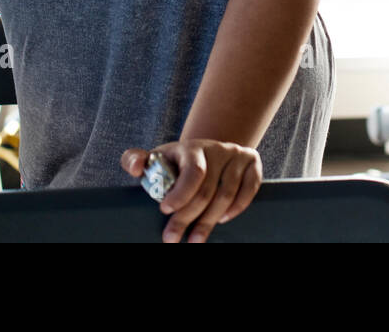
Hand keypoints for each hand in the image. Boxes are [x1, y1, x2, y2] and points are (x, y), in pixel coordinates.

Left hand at [121, 139, 262, 242]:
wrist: (207, 151)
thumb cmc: (176, 162)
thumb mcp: (156, 158)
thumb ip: (135, 159)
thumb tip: (135, 168)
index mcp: (191, 148)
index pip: (193, 172)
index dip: (181, 194)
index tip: (164, 211)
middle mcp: (217, 149)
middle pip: (207, 190)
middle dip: (188, 218)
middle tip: (171, 239)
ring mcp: (237, 155)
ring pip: (227, 194)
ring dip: (210, 220)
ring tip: (194, 240)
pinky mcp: (253, 163)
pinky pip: (250, 189)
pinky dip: (237, 208)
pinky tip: (222, 221)